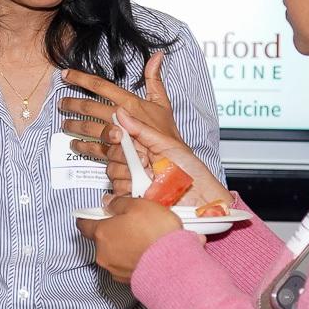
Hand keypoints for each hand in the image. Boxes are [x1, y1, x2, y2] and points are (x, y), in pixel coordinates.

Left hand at [59, 52, 181, 194]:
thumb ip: (154, 78)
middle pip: (89, 106)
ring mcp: (116, 135)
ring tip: (64, 124)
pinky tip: (74, 144)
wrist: (172, 157)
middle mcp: (120, 116)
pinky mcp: (115, 152)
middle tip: (61, 103)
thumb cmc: (166, 130)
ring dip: (73, 125)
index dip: (81, 78)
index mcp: (129, 102)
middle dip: (72, 103)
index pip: (100, 85)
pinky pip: (93, 148)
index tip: (66, 74)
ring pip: (88, 127)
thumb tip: (157, 55)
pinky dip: (82, 146)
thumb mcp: (162, 101)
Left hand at [76, 194, 184, 281]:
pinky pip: (124, 265)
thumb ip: (119, 202)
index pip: (84, 224)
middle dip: (112, 231)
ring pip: (112, 253)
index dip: (88, 217)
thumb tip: (109, 202)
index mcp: (102, 233)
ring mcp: (114, 269)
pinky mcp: (126, 280)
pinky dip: (131, 258)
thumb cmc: (156, 235)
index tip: (95, 213)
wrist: (173, 265)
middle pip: (100, 239)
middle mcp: (103, 254)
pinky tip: (145, 252)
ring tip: (142, 239)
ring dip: (122, 246)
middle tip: (129, 223)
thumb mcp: (138, 205)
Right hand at [113, 108, 228, 209]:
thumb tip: (122, 113)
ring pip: (112, 169)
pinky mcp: (130, 194)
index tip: (118, 134)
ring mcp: (132, 176)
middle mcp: (136, 158)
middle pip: (111, 151)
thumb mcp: (166, 142)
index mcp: (144, 143)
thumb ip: (142, 128)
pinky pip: (116, 188)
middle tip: (144, 157)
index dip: (114, 133)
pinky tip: (144, 186)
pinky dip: (129, 187)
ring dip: (128, 171)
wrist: (197, 195)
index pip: (118, 134)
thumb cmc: (190, 169)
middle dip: (123, 153)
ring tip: (149, 172)